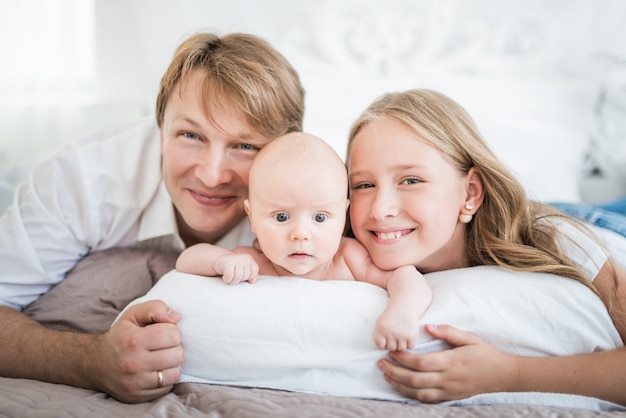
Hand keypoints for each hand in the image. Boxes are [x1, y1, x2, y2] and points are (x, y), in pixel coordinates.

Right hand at [93, 300, 182, 402]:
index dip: (172, 331)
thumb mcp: (133, 314)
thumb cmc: (120, 336)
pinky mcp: (138, 396)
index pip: (173, 335)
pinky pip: (167, 388)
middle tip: (162, 346)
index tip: (162, 332)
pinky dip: (165, 378)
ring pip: (175, 373)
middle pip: (177, 355)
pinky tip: (155, 370)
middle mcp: (134, 364)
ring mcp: (136, 383)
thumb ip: (155, 308)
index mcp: (133, 341)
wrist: (95, 363)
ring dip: (172, 364)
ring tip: (160, 358)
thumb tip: (177, 317)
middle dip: (174, 348)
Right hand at [214, 253, 258, 283]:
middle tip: (233, 275)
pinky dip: (226, 279)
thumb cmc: (233, 268)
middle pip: (245, 276)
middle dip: (239, 279)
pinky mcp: (227, 262)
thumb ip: (251, 275)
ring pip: (238, 277)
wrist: (219, 261)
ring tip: (229, 276)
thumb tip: (252, 281)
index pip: (254, 273)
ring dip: (232, 280)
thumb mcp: (244, 270)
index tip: (241, 274)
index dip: (247, 277)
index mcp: (249, 259)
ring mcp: (235, 258)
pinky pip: (229, 277)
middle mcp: (244, 257)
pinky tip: (224, 275)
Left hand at [373, 307, 419, 350]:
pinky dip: (409, 343)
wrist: (404, 307)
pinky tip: (407, 336)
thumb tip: (383, 350)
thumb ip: (379, 336)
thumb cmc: (391, 317)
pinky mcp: (412, 335)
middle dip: (392, 343)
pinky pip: (410, 346)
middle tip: (395, 335)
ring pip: (401, 348)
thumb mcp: (380, 323)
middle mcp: (391, 332)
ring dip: (401, 344)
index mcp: (381, 329)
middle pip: (391, 348)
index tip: (386, 338)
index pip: (380, 346)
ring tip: (401, 336)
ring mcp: (402, 334)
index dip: (383, 344)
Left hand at [377, 324, 515, 401]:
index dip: (403, 358)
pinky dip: (410, 395)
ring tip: (386, 375)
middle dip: (394, 371)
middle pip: (414, 379)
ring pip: (417, 392)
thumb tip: (427, 326)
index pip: (420, 362)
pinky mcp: (449, 398)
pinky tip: (401, 387)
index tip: (391, 350)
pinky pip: (426, 399)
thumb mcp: (469, 338)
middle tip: (380, 362)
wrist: (502, 375)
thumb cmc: (484, 353)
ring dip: (398, 385)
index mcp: (451, 362)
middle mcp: (448, 379)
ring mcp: (448, 391)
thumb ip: (447, 331)